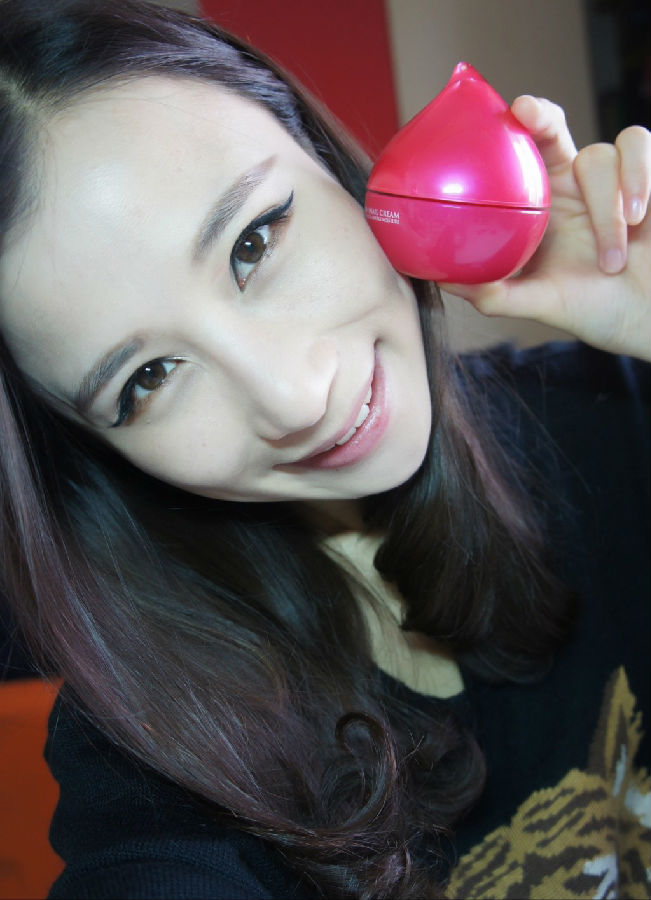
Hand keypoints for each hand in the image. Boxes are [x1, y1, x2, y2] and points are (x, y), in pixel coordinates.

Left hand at [440, 96, 650, 361]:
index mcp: (541, 206)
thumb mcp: (541, 303)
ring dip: (606, 209)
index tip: (495, 124)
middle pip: (551, 127)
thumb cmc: (595, 309)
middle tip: (528, 115)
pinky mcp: (648, 173)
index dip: (502, 138)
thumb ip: (496, 293)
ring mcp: (611, 175)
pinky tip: (638, 219)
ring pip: (598, 156)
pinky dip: (638, 179)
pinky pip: (638, 146)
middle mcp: (572, 184)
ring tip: (612, 261)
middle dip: (540, 115)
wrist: (645, 317)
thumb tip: (444, 281)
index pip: (518, 158)